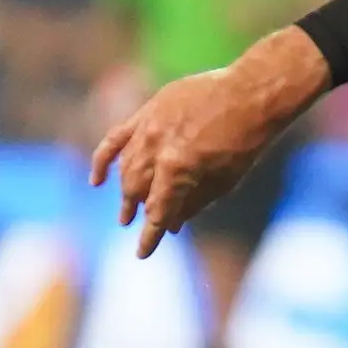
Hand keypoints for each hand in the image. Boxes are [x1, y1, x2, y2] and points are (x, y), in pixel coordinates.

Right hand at [88, 26, 326, 256]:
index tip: (142, 253)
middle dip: (134, 210)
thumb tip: (171, 225)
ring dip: (124, 189)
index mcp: (178, 170)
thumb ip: (194, 204)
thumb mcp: (225, 181)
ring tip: (126, 206)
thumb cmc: (245, 141)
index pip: (157, 212)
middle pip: (136, 190)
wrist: (250, 94)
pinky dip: (104, 160)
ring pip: (126, 167)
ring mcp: (149, 129)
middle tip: (131, 222)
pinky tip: (98, 180)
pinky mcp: (146, 113)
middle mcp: (157, 150)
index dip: (150, 236)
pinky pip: (115, 139)